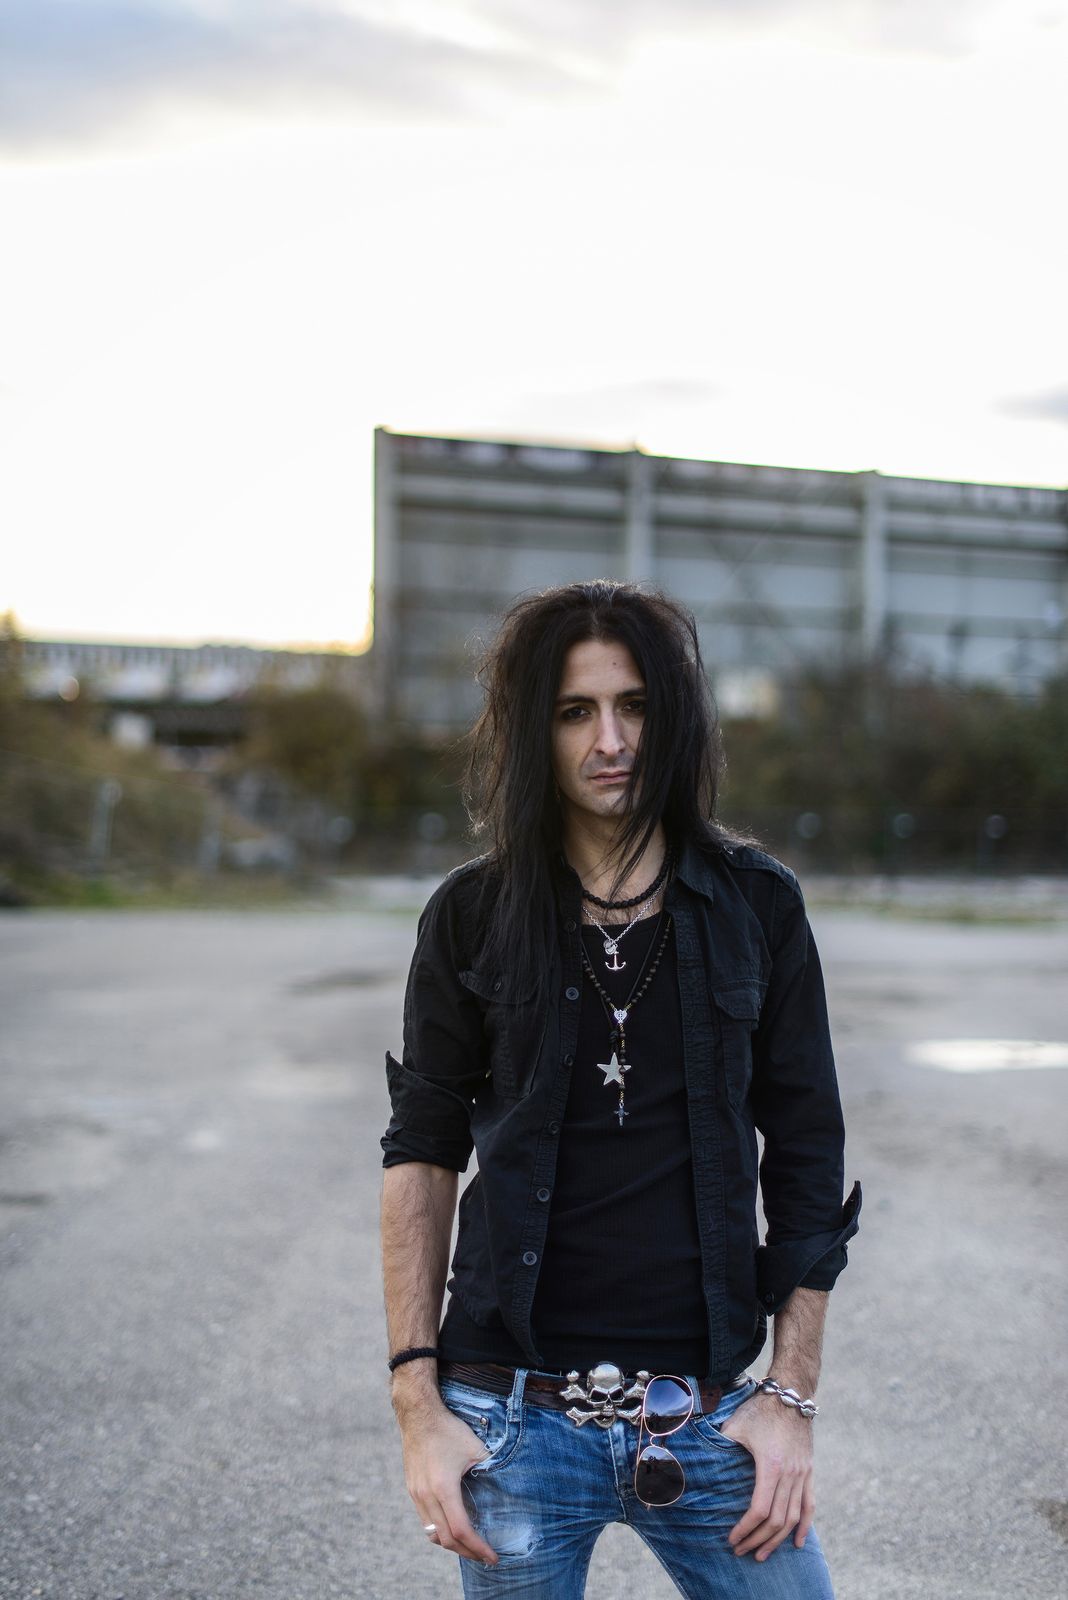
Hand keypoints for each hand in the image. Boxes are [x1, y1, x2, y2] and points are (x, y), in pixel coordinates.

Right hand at [398, 1404, 498, 1564]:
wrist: (418, 1415)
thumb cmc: (448, 1430)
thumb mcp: (475, 1448)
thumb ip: (490, 1470)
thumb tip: (509, 1486)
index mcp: (443, 1489)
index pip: (461, 1531)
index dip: (478, 1548)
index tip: (492, 1557)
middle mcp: (426, 1497)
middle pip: (446, 1539)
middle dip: (467, 1552)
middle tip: (484, 1557)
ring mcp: (416, 1495)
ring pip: (432, 1534)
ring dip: (452, 1544)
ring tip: (470, 1546)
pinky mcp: (412, 1490)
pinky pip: (425, 1521)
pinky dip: (440, 1531)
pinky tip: (453, 1527)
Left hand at [719, 1392, 814, 1561]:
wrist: (791, 1394)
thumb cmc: (759, 1409)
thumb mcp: (735, 1425)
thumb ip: (720, 1445)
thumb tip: (696, 1458)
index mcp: (771, 1465)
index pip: (759, 1509)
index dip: (745, 1528)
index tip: (732, 1539)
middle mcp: (790, 1473)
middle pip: (776, 1520)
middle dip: (757, 1540)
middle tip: (741, 1552)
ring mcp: (802, 1474)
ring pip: (793, 1518)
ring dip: (778, 1540)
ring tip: (762, 1554)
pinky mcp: (809, 1471)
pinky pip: (809, 1505)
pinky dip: (804, 1526)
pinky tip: (798, 1542)